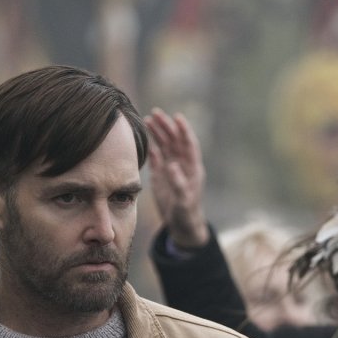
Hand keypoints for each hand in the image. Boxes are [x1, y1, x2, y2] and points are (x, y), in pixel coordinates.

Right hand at [144, 108, 209, 248]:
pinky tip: (145, 139)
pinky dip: (152, 149)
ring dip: (158, 133)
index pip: (188, 144)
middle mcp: (182, 165)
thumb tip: (172, 165)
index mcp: (192, 168)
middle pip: (174, 141)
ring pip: (165, 146)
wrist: (181, 224)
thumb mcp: (184, 200)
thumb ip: (178, 183)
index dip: (183, 130)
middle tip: (156, 113)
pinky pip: (157, 158)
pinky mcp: (161, 176)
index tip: (177, 117)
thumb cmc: (187, 213)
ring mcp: (171, 169)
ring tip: (147, 119)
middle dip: (166, 126)